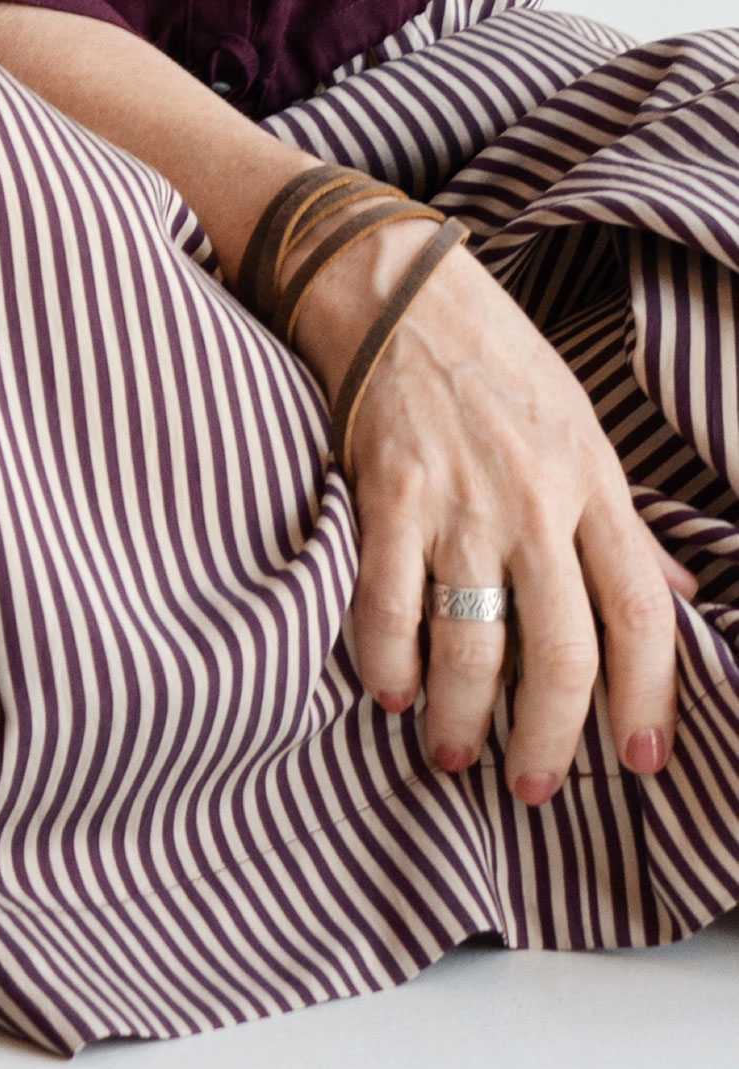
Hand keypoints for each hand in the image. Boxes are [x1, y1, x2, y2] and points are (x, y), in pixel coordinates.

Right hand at [294, 224, 697, 797]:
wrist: (392, 281)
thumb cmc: (494, 359)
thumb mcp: (584, 430)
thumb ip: (626, 524)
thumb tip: (682, 596)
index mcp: (594, 485)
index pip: (642, 615)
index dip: (650, 698)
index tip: (642, 759)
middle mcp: (535, 502)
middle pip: (561, 651)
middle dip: (551, 739)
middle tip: (535, 787)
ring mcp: (459, 498)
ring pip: (473, 642)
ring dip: (461, 717)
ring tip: (452, 753)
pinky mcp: (386, 490)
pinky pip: (388, 601)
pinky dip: (387, 658)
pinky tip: (390, 691)